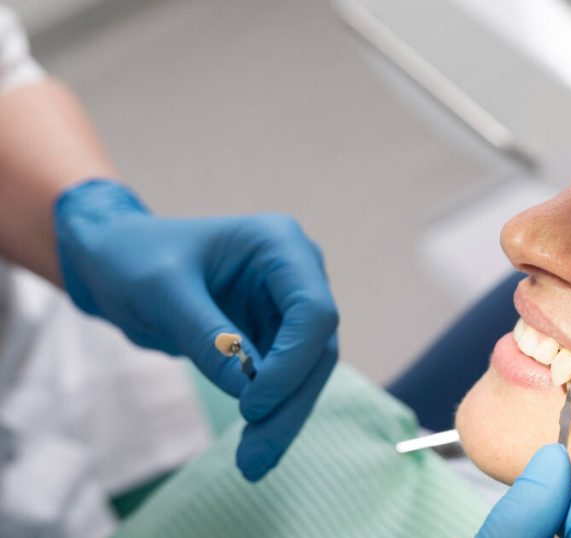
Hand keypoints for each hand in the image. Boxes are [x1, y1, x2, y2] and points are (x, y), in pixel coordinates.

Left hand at [54, 179, 338, 480]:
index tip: (250, 405)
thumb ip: (207, 336)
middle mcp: (297, 274)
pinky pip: (286, 382)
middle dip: (290, 404)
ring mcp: (288, 307)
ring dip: (284, 418)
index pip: (313, 311)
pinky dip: (272, 415)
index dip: (291, 362)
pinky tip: (253, 448)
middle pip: (317, 348)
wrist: (114, 262)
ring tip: (252, 464)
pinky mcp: (275, 336)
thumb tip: (248, 391)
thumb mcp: (161, 291)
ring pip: (308, 373)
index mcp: (280, 245)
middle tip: (255, 458)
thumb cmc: (134, 258)